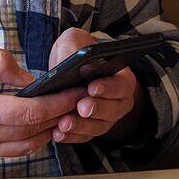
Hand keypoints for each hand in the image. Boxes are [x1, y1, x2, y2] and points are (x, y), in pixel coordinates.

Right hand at [0, 42, 86, 161]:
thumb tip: (29, 79)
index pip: (29, 113)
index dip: (58, 103)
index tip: (75, 91)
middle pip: (32, 132)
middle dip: (60, 116)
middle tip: (79, 99)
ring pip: (25, 147)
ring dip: (49, 132)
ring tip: (65, 113)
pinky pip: (9, 153)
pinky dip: (29, 140)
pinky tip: (39, 124)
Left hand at [48, 28, 139, 143]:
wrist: (67, 74)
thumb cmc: (75, 55)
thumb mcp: (74, 41)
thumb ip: (74, 44)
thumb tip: (71, 57)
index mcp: (120, 78)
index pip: (120, 85)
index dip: (108, 87)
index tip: (92, 87)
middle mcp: (117, 101)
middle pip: (112, 110)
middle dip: (96, 109)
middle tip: (81, 107)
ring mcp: (104, 118)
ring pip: (97, 127)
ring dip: (81, 126)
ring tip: (64, 123)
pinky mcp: (89, 130)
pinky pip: (83, 137)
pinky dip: (71, 137)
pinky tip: (58, 134)